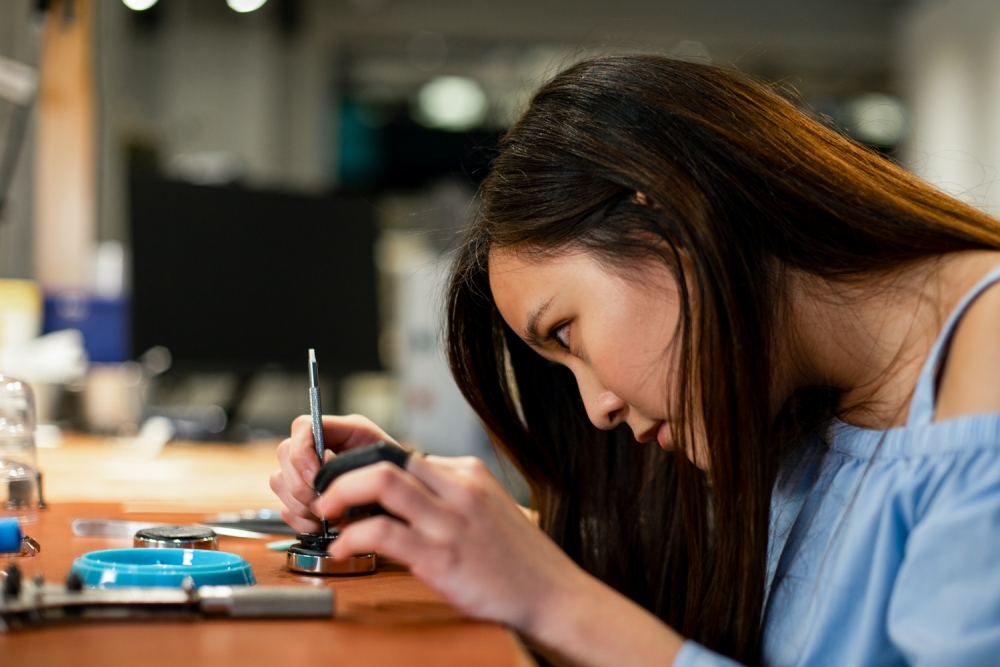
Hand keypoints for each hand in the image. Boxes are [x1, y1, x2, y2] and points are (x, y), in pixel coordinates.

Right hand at [270, 413, 395, 532]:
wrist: (401, 500)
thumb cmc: (397, 477)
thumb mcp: (383, 461)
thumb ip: (353, 463)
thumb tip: (322, 480)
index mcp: (338, 430)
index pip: (303, 426)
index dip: (303, 451)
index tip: (316, 475)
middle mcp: (317, 448)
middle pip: (285, 453)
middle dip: (302, 483)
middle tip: (325, 501)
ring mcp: (305, 473)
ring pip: (279, 481)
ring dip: (302, 504)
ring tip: (329, 515)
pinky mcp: (302, 499)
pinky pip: (285, 509)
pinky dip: (303, 521)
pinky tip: (323, 525)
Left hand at [312, 454, 590, 632]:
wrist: (552, 593)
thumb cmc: (518, 557)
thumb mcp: (488, 507)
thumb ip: (450, 494)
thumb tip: (404, 491)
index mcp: (468, 473)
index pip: (401, 454)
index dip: (361, 466)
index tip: (342, 483)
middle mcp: (458, 488)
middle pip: (386, 457)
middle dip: (343, 470)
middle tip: (325, 493)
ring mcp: (450, 521)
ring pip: (381, 482)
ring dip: (341, 494)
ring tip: (327, 513)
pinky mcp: (441, 556)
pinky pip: (383, 533)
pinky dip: (352, 537)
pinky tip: (344, 549)